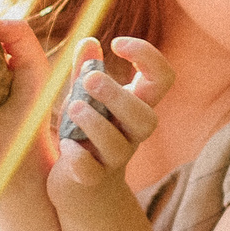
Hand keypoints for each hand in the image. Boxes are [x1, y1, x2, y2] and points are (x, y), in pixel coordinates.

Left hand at [48, 35, 171, 201]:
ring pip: (118, 144)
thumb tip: (89, 40)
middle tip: (89, 79)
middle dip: (117, 95)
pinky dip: (78, 157)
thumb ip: (87, 71)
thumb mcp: (87, 100)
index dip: (147, 56)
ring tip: (72, 108)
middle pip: (146, 117)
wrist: (82, 190)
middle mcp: (132, 134)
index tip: (117, 43)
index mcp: (137, 107)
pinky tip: (66, 146)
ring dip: (95, 122)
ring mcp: (114, 159)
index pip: (163, 78)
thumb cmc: (86, 136)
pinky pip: (91, 170)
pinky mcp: (91, 179)